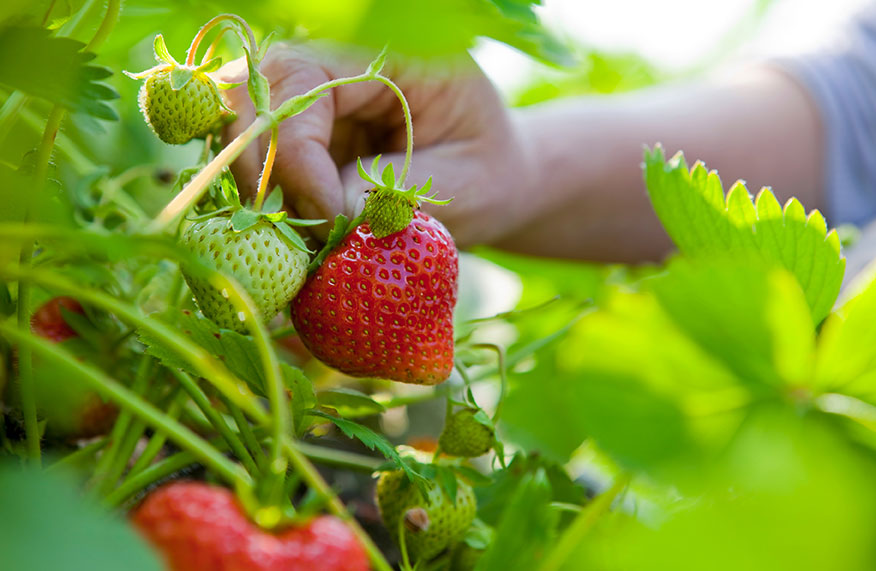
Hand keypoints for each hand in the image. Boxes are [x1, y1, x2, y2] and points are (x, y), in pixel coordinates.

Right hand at [222, 42, 534, 245]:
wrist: (489, 183)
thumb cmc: (487, 175)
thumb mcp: (463, 185)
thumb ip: (397, 191)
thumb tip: (331, 212)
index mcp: (389, 55)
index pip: (304, 81)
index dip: (298, 152)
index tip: (329, 216)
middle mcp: (338, 67)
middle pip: (253, 94)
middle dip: (262, 168)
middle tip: (300, 234)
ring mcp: (313, 103)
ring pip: (241, 127)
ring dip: (257, 188)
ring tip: (301, 240)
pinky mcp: (302, 139)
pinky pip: (255, 160)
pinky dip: (264, 201)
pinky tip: (297, 236)